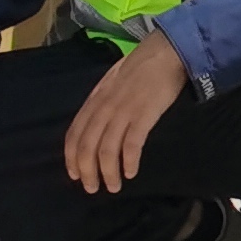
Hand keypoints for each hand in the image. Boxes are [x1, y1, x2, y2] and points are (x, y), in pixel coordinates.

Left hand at [61, 29, 188, 193]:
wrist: (169, 51)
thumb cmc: (144, 65)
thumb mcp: (113, 80)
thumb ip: (102, 100)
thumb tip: (97, 122)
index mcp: (95, 99)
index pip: (74, 134)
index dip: (72, 158)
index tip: (75, 175)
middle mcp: (104, 108)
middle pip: (87, 147)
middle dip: (87, 172)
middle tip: (93, 188)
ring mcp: (123, 112)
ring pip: (106, 151)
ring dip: (107, 173)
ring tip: (113, 186)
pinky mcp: (144, 115)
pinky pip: (131, 145)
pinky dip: (128, 162)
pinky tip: (131, 172)